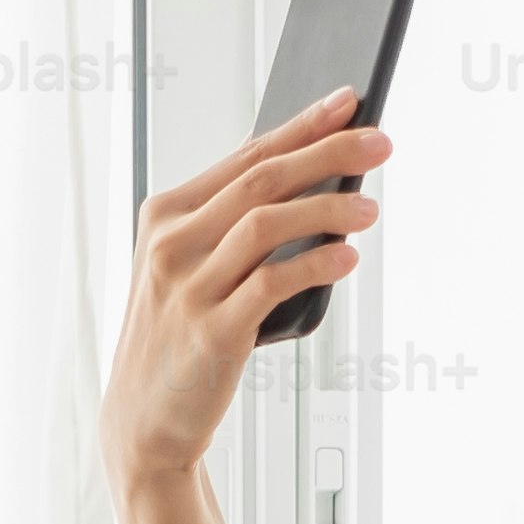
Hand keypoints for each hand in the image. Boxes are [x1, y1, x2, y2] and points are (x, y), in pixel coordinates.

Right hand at [103, 93, 391, 490]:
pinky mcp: (211, 331)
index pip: (246, 157)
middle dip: (327, 154)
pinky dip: (315, 266)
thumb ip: (230, 223)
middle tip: (380, 143)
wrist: (143, 420)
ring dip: (328, 211)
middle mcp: (171, 244)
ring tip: (371, 210)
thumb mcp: (190, 268)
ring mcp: (187, 287)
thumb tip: (305, 174)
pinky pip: (272, 284)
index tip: (348, 103)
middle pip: (261, 181)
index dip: (302, 126)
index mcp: (165, 216)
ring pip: (268, 225)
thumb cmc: (180, 337)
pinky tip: (347, 259)